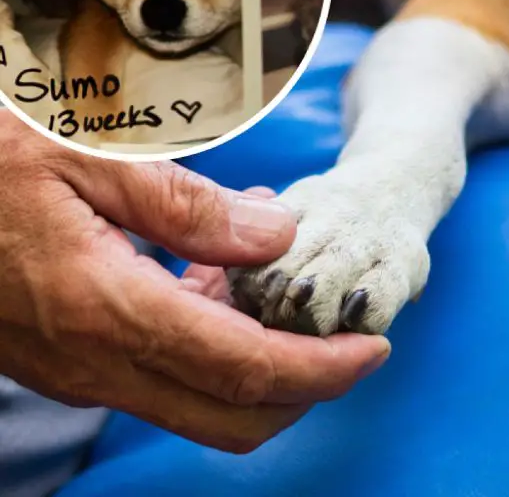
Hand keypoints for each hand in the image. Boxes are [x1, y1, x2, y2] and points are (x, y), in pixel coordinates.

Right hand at [0, 112, 390, 452]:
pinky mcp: (69, 358)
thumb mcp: (92, 159)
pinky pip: (160, 373)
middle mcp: (95, 361)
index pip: (246, 371)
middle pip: (232, 416)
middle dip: (305, 387)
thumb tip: (279, 235)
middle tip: (344, 331)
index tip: (373, 348)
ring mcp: (78, 369)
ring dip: (259, 362)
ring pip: (198, 403)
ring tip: (280, 279)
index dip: (322, 369)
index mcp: (108, 312)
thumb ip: (192, 207)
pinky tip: (218, 273)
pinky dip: (212, 343)